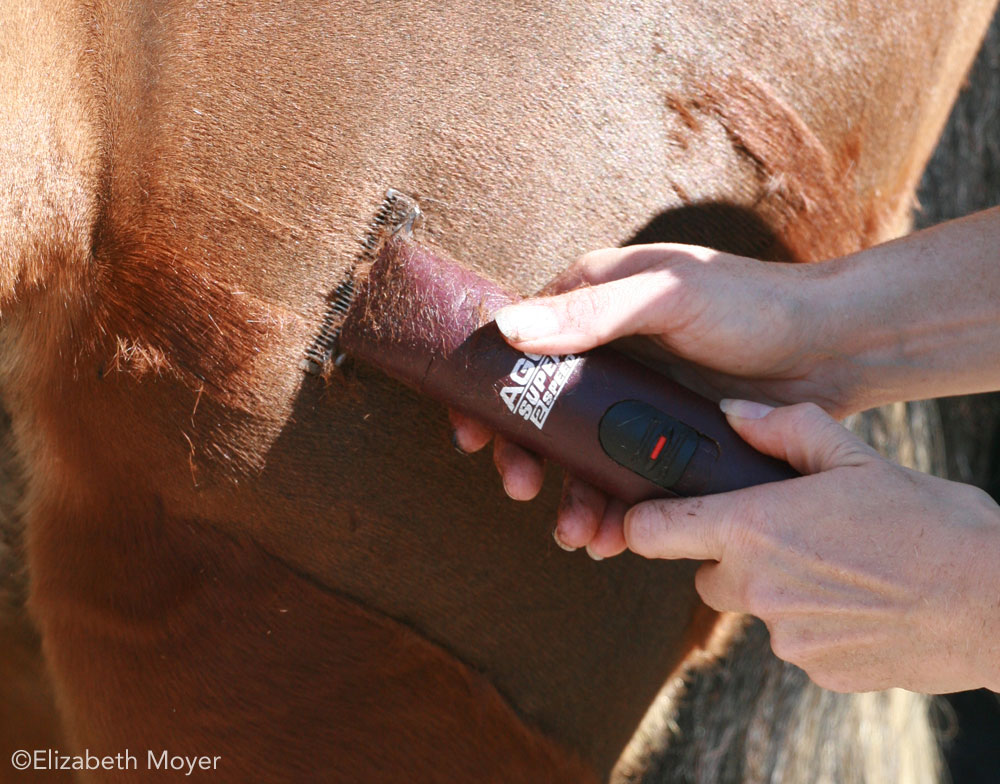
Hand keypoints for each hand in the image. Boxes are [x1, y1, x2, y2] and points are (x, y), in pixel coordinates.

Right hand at [452, 243, 851, 555]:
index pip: (515, 350)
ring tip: (578, 534)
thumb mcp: (669, 296)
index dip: (485, 397)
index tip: (472, 438)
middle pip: (538, 415)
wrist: (832, 347)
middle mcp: (603, 354)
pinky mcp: (663, 439)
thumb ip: (592, 313)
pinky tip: (613, 539)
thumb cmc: (752, 304)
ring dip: (570, 498)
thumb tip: (506, 331)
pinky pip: (622, 481)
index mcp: (590, 306)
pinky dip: (612, 513)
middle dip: (525, 458)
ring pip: (579, 458)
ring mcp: (633, 401)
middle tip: (524, 491)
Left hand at [624, 400, 999, 692]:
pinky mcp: (817, 672)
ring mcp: (786, 638)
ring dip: (778, 589)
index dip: (644, 521)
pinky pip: (795, 642)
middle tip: (784, 532)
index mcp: (754, 528)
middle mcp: (757, 589)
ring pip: (754, 608)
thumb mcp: (857, 458)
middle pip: (706, 573)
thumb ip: (785, 430)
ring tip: (838, 564)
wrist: (995, 604)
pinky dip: (813, 623)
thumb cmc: (931, 523)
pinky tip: (858, 600)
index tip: (649, 514)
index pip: (651, 531)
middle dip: (729, 555)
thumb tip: (733, 415)